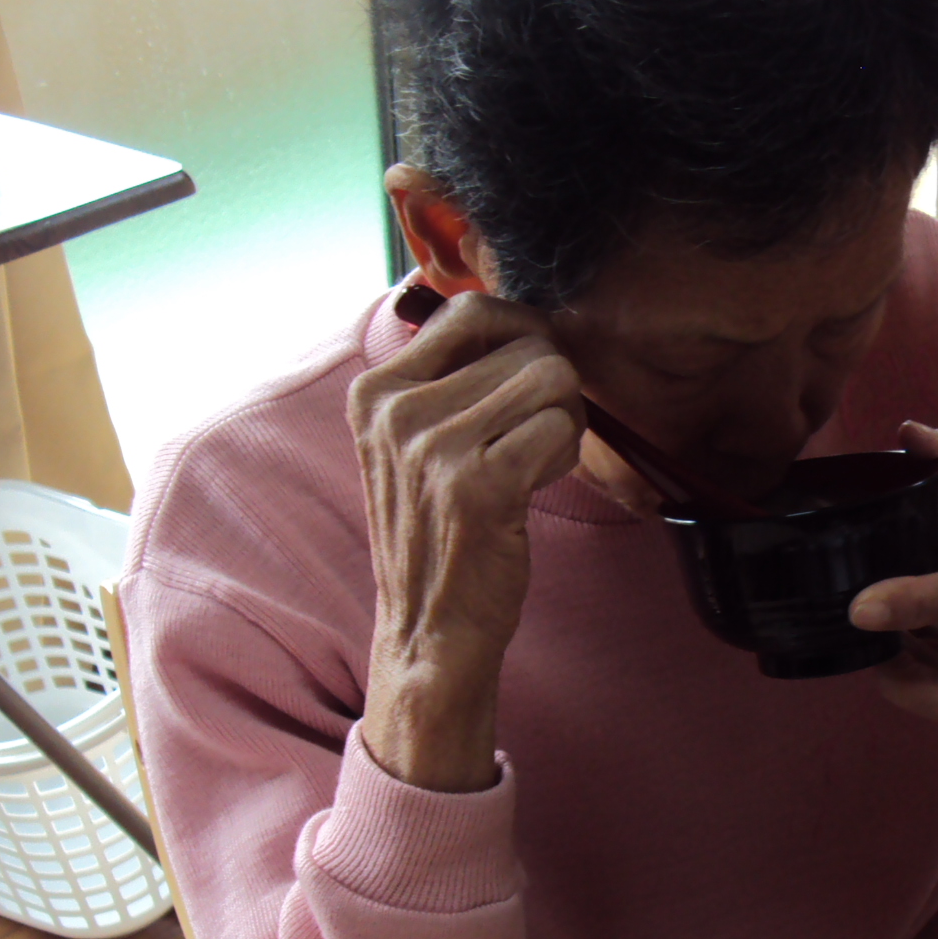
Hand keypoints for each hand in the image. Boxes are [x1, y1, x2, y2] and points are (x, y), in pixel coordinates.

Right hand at [349, 290, 585, 790]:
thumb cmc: (439, 531)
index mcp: (374, 391)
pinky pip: (559, 429)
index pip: (469, 309)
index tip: (534, 375)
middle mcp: (395, 411)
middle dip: (552, 388)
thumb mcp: (413, 444)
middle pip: (525, 345)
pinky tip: (533, 488)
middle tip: (534, 438)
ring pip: (551, 380)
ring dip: (563, 420)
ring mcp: (432, 448)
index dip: (524, 332)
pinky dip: (563, 456)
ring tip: (531, 462)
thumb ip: (449, 378)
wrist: (429, 629)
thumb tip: (517, 315)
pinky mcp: (477, 486)